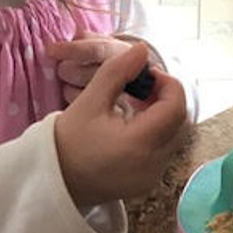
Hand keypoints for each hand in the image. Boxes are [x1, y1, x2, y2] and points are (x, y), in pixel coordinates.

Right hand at [54, 42, 189, 206]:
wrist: (52, 181)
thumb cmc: (67, 141)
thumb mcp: (89, 101)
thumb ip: (117, 71)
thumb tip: (142, 50)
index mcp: (139, 145)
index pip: (176, 107)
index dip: (167, 83)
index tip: (146, 74)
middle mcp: (153, 165)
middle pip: (180, 122)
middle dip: (167, 97)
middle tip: (142, 86)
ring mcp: (152, 177)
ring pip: (174, 135)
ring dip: (162, 114)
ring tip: (135, 103)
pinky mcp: (147, 182)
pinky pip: (164, 149)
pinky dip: (156, 131)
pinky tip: (132, 123)